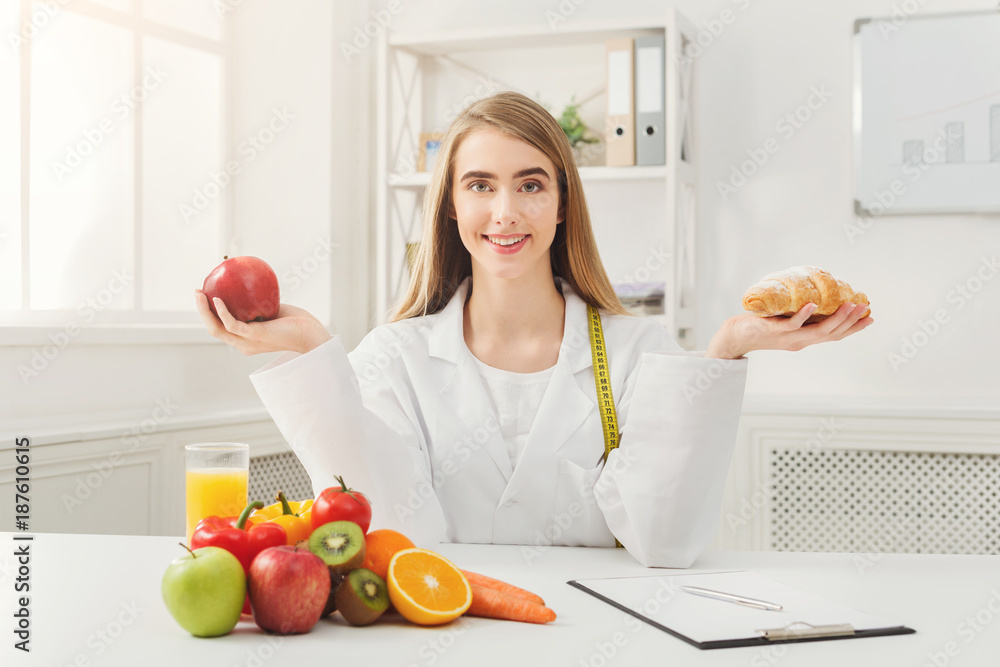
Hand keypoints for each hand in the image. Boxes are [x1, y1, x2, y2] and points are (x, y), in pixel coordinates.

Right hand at [195, 289, 331, 354]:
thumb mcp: (272, 310)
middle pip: (213, 329)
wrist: (310, 334)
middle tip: (197, 292)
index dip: (208, 314)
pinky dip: (222, 312)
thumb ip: (258, 303)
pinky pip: (232, 324)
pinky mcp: (254, 336)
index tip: (204, 296)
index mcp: (246, 340)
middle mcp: (243, 344)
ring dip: (205, 311)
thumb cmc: (296, 322)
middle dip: (201, 311)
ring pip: (217, 328)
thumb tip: (248, 284)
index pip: (221, 329)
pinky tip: (217, 299)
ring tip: (200, 293)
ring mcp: (248, 342)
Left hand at [706, 302, 873, 358]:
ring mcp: (787, 337)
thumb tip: (815, 300)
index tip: (870, 319)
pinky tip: (812, 305)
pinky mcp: (773, 330)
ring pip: (816, 331)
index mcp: (803, 340)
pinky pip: (791, 324)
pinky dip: (803, 315)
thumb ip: (801, 317)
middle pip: (830, 334)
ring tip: (849, 306)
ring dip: (835, 319)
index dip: (852, 329)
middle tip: (867, 309)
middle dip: (851, 322)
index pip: (833, 336)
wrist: (735, 336)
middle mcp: (798, 341)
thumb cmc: (760, 326)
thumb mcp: (785, 322)